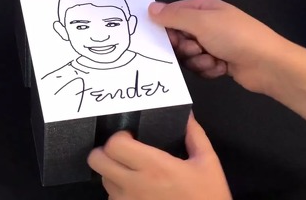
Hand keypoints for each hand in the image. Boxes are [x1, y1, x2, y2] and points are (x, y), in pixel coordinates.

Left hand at [88, 114, 230, 199]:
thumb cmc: (207, 196)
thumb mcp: (208, 163)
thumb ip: (195, 136)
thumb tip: (187, 114)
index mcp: (154, 166)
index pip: (114, 145)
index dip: (119, 137)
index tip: (132, 137)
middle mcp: (134, 184)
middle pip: (97, 160)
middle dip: (105, 151)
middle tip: (123, 151)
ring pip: (103, 180)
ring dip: (112, 172)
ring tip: (131, 172)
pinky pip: (111, 199)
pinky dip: (118, 192)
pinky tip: (136, 190)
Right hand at [148, 0, 296, 93]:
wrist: (267, 64)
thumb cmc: (234, 36)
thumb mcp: (201, 22)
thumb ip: (173, 16)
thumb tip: (150, 8)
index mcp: (203, 8)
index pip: (172, 15)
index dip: (167, 29)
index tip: (171, 39)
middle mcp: (206, 24)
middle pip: (178, 38)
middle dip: (185, 48)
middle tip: (196, 48)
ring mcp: (213, 44)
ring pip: (188, 56)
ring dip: (198, 61)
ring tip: (214, 60)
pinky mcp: (218, 63)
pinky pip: (200, 68)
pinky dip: (208, 70)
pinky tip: (221, 68)